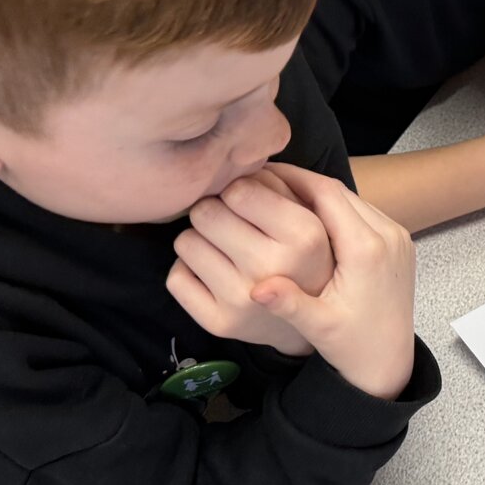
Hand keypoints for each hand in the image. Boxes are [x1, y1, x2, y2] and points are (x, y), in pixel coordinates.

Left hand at [168, 170, 333, 355]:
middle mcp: (271, 269)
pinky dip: (189, 270)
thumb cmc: (304, 256)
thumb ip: (275, 183)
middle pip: (205, 212)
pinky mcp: (218, 323)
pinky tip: (213, 274)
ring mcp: (241, 300)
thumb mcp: (309, 214)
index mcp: (303, 236)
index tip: (247, 204)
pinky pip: (176, 277)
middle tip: (230, 226)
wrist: (308, 321)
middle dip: (214, 212)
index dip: (237, 191)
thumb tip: (227, 161)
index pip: (238, 191)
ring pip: (185, 242)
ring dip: (200, 240)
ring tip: (223, 250)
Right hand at [246, 166, 418, 399]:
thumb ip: (290, 304)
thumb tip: (256, 289)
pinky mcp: (399, 243)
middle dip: (302, 183)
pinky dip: (337, 208)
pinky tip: (310, 216)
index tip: (261, 172)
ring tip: (281, 193)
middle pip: (340, 192)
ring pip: (353, 199)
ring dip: (320, 194)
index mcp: (368, 250)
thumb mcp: (319, 326)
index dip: (293, 178)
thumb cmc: (353, 346)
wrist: (389, 362)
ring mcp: (398, 238)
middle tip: (264, 178)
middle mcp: (389, 235)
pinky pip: (364, 213)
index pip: (327, 195)